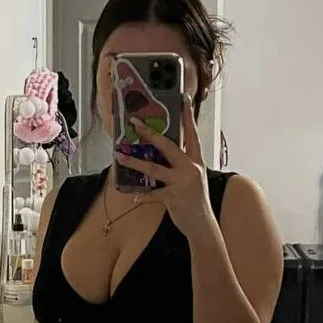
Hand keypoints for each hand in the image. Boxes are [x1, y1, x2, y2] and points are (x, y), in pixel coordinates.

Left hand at [116, 95, 215, 239]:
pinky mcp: (174, 196)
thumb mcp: (193, 177)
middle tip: (136, 123)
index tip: (184, 99)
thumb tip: (162, 151)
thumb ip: (181, 164)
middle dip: (150, 133)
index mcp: (196, 161)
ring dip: (134, 162)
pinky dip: (142, 195)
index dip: (188, 116)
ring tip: (120, 156)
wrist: (202, 224)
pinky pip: (153, 193)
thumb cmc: (195, 200)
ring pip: (154, 168)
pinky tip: (134, 196)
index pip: (192, 134)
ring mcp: (182, 182)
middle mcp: (190, 168)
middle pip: (168, 146)